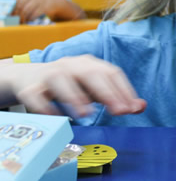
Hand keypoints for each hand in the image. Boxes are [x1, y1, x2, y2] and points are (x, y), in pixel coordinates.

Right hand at [6, 55, 146, 116]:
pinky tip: (55, 116)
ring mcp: (48, 74)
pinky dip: (44, 106)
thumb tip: (141, 106)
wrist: (28, 78)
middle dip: (106, 92)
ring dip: (74, 96)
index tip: (132, 108)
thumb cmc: (69, 85)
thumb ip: (117, 97)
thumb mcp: (94, 90)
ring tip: (86, 114)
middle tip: (118, 111)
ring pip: (60, 79)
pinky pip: (35, 95)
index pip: (111, 73)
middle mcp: (70, 65)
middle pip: (89, 73)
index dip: (123, 89)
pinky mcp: (29, 87)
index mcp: (89, 64)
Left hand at [11, 0, 51, 22]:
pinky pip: (33, 15)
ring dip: (22, 18)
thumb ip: (18, 2)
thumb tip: (9, 12)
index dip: (11, 8)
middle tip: (15, 20)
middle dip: (16, 15)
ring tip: (21, 21)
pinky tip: (29, 20)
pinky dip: (29, 19)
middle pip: (19, 6)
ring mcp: (39, 0)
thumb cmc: (37, 1)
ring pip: (26, 11)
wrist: (54, 1)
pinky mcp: (45, 7)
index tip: (10, 15)